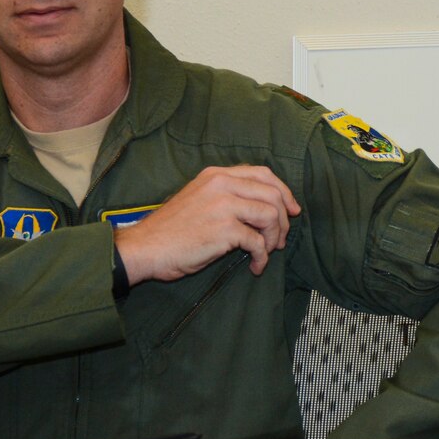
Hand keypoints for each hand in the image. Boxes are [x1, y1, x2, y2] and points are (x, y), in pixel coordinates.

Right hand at [114, 165, 301, 283]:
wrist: (146, 247)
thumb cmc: (171, 230)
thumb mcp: (199, 198)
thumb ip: (226, 195)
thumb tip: (261, 207)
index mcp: (216, 175)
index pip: (263, 173)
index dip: (283, 191)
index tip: (292, 210)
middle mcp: (222, 184)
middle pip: (273, 194)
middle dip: (283, 219)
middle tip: (279, 239)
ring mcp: (224, 205)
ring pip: (271, 215)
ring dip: (274, 238)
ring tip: (266, 252)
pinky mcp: (224, 229)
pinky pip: (258, 242)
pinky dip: (262, 257)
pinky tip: (254, 266)